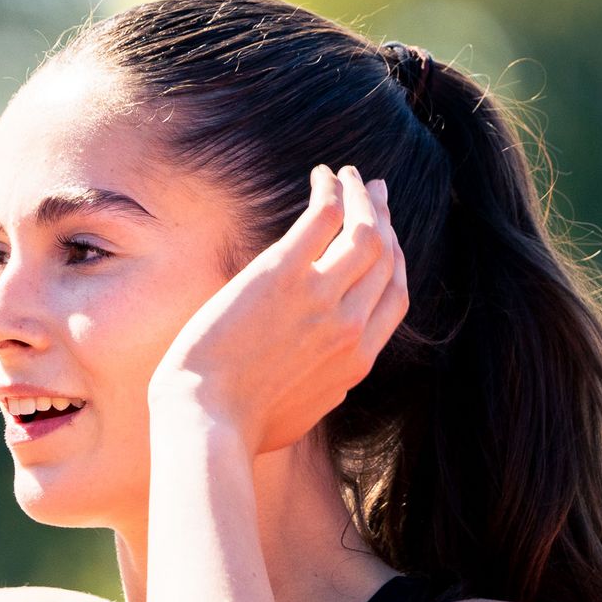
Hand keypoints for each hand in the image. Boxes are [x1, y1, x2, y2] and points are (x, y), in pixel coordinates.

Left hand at [148, 164, 407, 453]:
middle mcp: (350, 326)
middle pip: (386, 258)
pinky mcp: (282, 275)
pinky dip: (330, 191)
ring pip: (366, 231)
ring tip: (352, 176)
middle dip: (385, 219)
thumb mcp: (304, 412)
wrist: (206, 421)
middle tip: (376, 192)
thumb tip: (333, 379)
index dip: (395, 260)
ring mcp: (321, 298)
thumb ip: (328, 387)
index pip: (396, 296)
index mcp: (357, 360)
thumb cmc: (240, 425)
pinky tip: (323, 176)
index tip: (385, 237)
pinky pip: (323, 217)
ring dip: (363, 197)